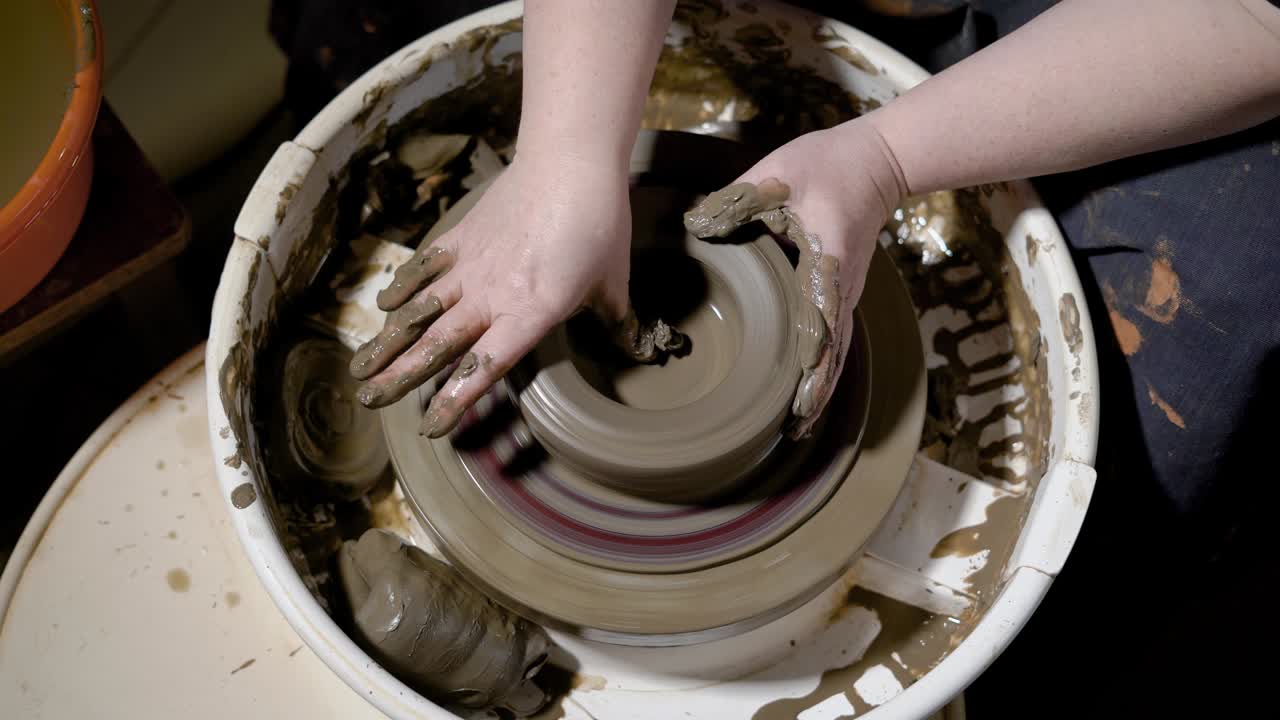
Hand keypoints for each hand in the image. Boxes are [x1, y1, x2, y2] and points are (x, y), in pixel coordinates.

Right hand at [349, 150, 634, 437]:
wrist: (570, 162)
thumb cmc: (599, 225)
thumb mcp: (614, 282)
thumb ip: (615, 321)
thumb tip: (636, 347)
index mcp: (530, 314)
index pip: (484, 367)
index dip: (456, 399)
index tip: (430, 425)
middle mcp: (491, 295)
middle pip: (438, 345)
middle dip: (401, 376)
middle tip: (369, 402)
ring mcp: (471, 265)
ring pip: (421, 310)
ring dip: (388, 341)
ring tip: (360, 368)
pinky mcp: (462, 237)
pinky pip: (425, 267)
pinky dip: (403, 288)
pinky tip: (383, 306)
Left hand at [686, 121, 905, 438]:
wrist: (878, 159)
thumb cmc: (828, 165)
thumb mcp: (778, 175)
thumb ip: (736, 200)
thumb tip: (694, 223)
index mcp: (825, 263)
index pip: (817, 324)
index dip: (808, 364)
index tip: (796, 399)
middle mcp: (840, 288)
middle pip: (831, 353)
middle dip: (814, 393)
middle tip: (793, 431)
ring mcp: (845, 292)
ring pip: (836, 351)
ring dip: (820, 387)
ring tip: (801, 425)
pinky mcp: (842, 289)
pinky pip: (836, 336)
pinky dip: (825, 367)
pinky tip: (810, 386)